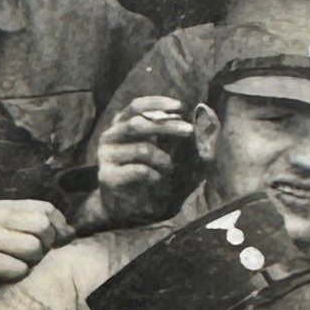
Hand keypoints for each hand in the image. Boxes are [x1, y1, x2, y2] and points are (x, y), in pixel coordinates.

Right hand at [0, 197, 69, 308]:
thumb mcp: (5, 235)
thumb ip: (34, 229)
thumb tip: (72, 231)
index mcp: (2, 208)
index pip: (47, 209)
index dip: (58, 228)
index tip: (54, 243)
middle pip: (44, 226)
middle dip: (45, 246)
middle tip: (28, 257)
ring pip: (33, 248)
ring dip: (29, 264)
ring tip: (11, 266)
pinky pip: (18, 269)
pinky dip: (14, 276)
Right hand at [85, 95, 198, 221]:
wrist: (128, 206)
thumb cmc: (153, 171)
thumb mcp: (170, 147)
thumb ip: (183, 129)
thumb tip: (203, 109)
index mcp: (122, 123)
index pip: (137, 106)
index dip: (158, 103)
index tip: (181, 107)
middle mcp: (110, 136)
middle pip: (138, 124)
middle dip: (167, 126)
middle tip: (189, 132)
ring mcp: (106, 156)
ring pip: (142, 149)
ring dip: (164, 159)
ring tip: (170, 169)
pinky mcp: (107, 176)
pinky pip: (139, 171)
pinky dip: (156, 175)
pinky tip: (159, 180)